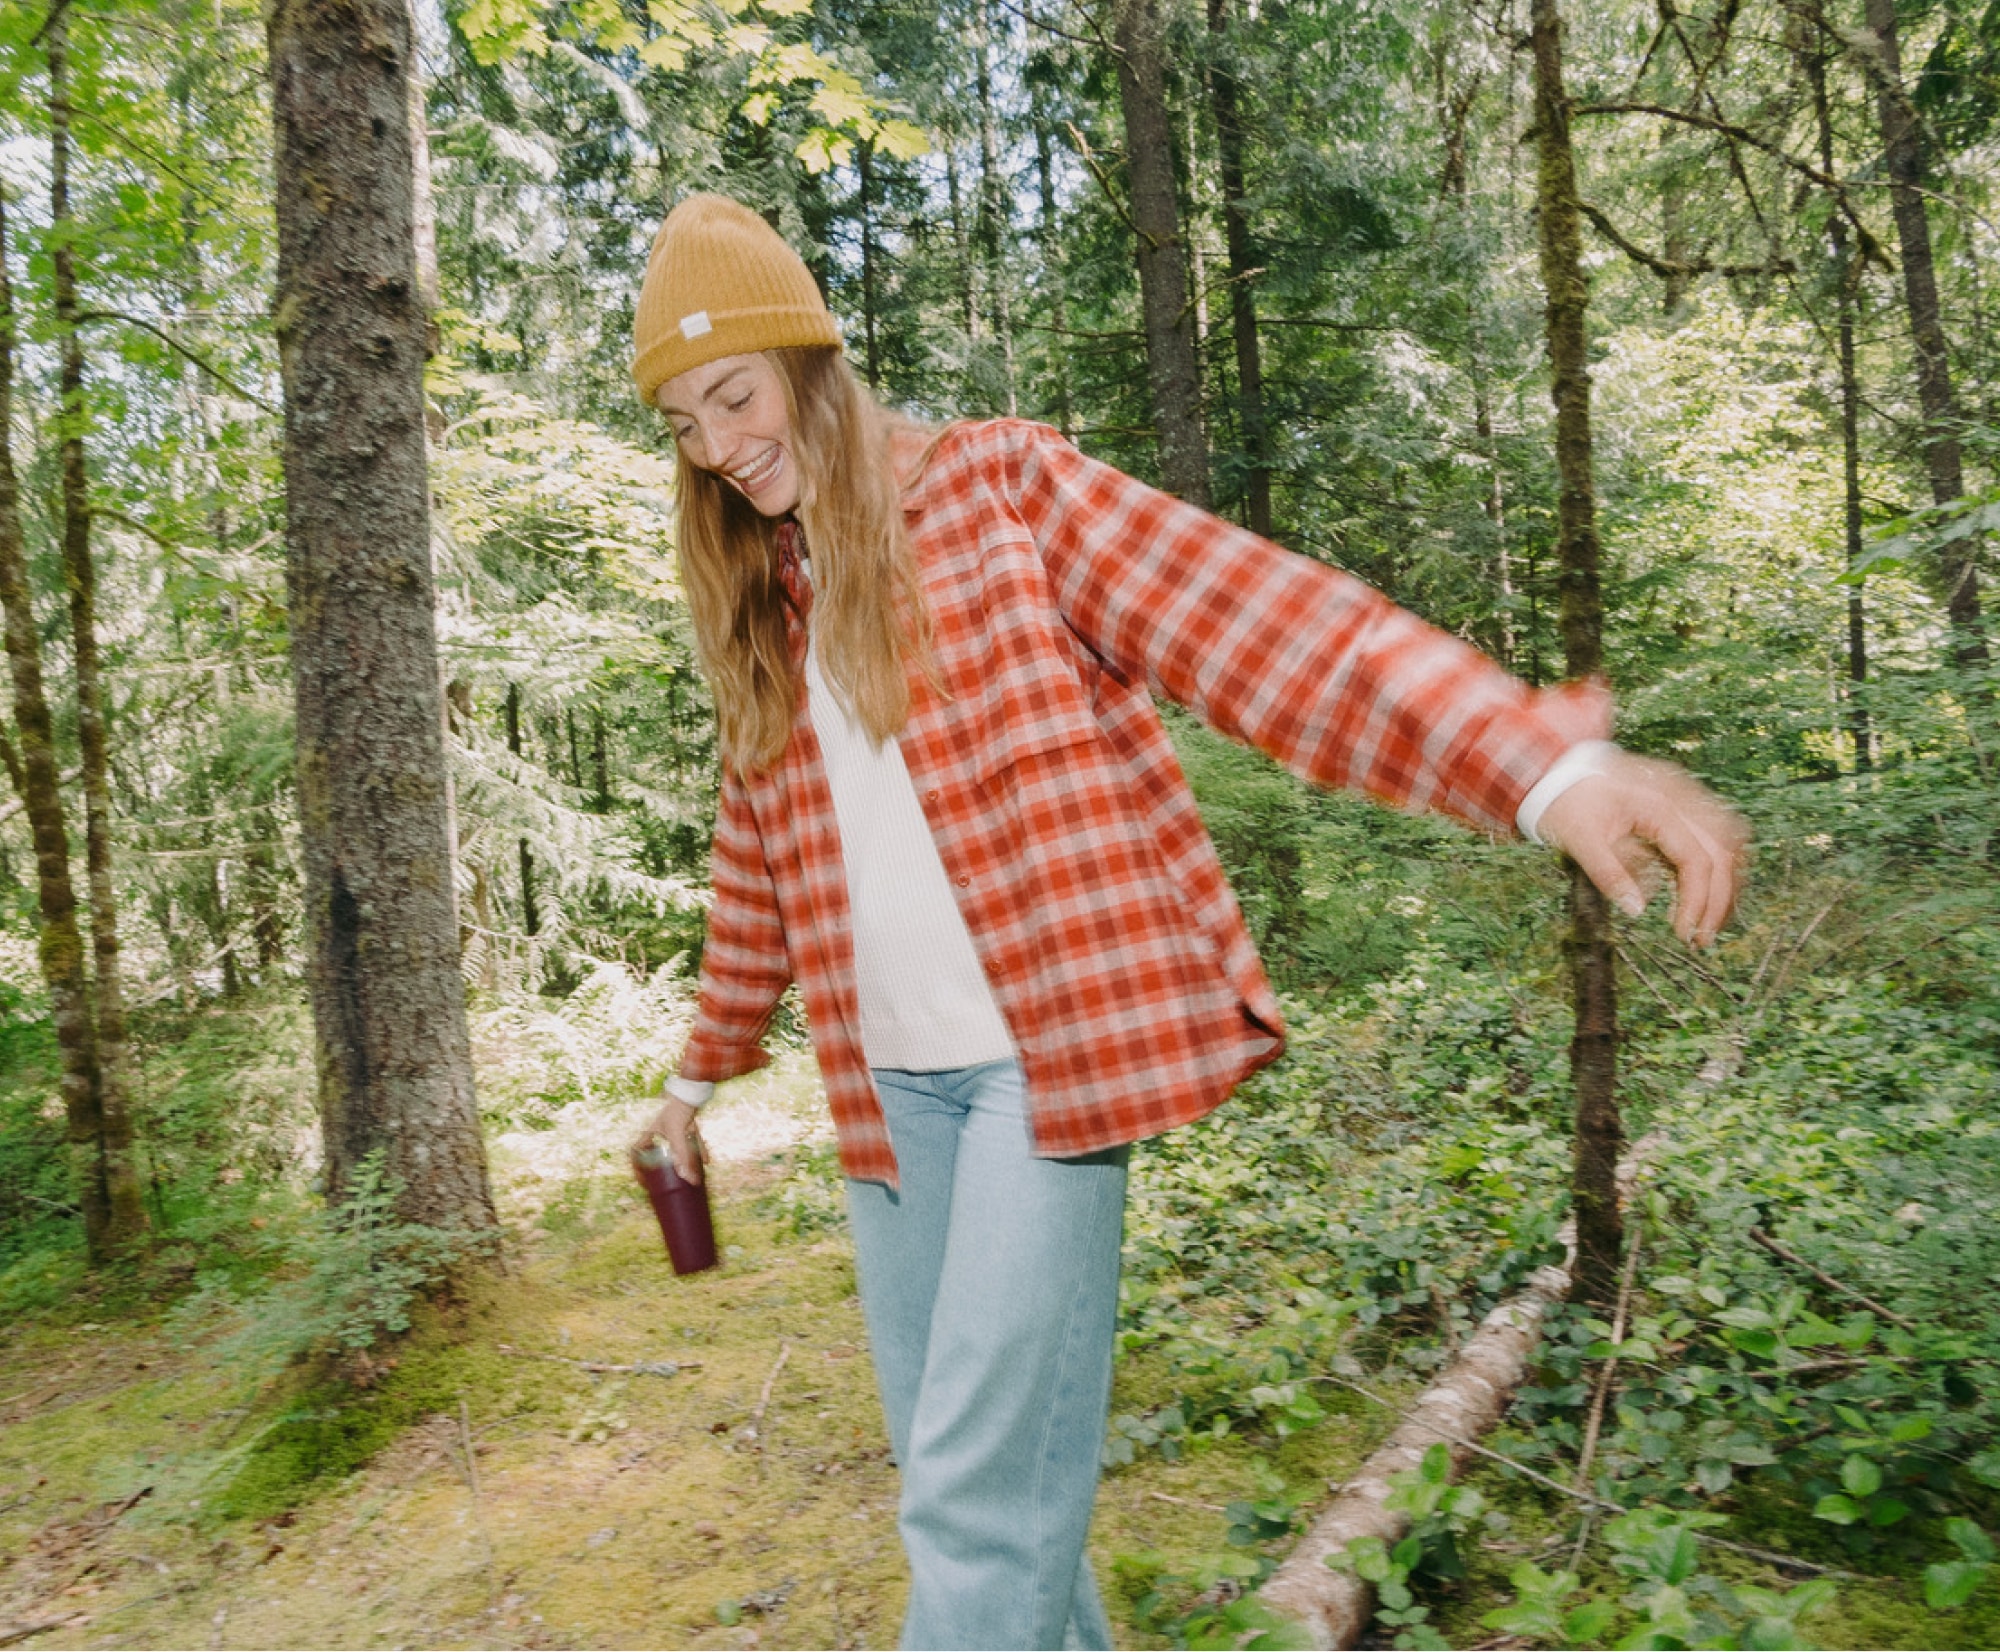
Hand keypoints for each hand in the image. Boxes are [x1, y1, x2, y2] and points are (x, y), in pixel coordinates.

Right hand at [635, 1093, 704, 1184]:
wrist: (693, 1088)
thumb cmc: (679, 1108)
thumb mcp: (678, 1134)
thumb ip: (682, 1156)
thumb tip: (687, 1178)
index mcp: (650, 1132)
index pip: (636, 1151)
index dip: (637, 1166)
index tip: (643, 1179)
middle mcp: (660, 1130)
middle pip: (656, 1152)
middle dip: (661, 1166)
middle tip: (666, 1180)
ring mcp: (674, 1126)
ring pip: (675, 1147)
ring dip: (682, 1160)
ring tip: (687, 1174)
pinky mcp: (687, 1123)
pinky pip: (692, 1140)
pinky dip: (699, 1149)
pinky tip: (706, 1161)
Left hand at [1535, 751, 1747, 946]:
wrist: (1560, 774)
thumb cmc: (1568, 804)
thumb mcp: (1580, 841)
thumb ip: (1608, 874)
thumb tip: (1637, 911)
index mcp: (1658, 808)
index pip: (1696, 860)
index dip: (1696, 901)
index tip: (1683, 933)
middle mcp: (1681, 800)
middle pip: (1722, 853)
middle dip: (1718, 901)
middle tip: (1701, 940)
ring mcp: (1686, 799)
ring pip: (1730, 842)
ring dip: (1727, 884)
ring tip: (1711, 922)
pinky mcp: (1683, 805)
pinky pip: (1718, 833)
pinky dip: (1721, 864)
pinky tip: (1708, 892)